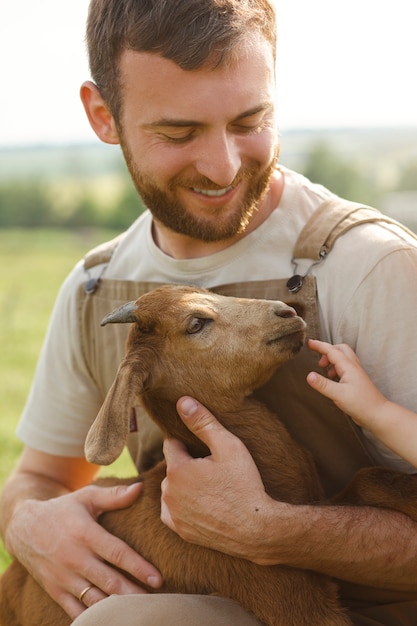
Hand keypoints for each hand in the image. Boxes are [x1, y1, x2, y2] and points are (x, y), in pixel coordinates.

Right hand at [7, 483, 161, 619]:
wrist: (24, 528)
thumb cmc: (63, 510)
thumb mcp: (86, 498)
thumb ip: (114, 496)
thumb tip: (140, 488)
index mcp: (86, 534)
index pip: (117, 553)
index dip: (139, 567)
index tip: (157, 578)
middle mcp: (75, 558)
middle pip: (109, 581)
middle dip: (133, 593)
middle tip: (155, 600)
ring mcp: (64, 578)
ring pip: (95, 600)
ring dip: (117, 607)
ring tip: (137, 611)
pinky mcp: (56, 591)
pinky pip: (76, 611)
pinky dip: (93, 618)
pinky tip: (112, 619)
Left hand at [161, 397, 273, 561]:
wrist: (256, 529)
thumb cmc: (244, 484)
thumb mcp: (228, 446)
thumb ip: (203, 422)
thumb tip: (182, 401)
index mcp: (177, 469)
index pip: (172, 444)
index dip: (188, 443)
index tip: (204, 448)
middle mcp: (169, 492)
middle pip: (172, 468)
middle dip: (187, 465)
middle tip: (212, 470)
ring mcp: (173, 514)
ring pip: (172, 489)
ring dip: (183, 485)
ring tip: (210, 487)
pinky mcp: (180, 531)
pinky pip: (172, 512)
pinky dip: (182, 506)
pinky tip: (201, 504)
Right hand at [306, 338, 386, 427]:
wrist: (378, 414)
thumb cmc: (362, 404)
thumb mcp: (338, 394)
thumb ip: (323, 384)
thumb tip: (309, 376)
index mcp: (349, 367)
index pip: (332, 351)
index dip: (319, 346)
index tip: (309, 343)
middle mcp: (353, 368)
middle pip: (340, 349)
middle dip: (327, 350)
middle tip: (318, 358)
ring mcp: (356, 374)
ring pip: (344, 358)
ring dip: (332, 360)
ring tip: (324, 370)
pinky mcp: (356, 381)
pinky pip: (345, 368)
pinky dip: (336, 368)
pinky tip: (332, 379)